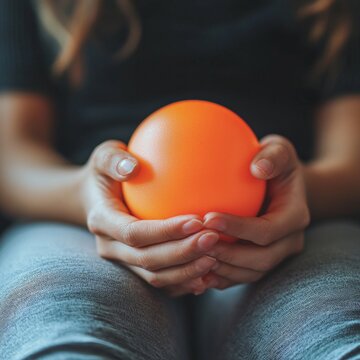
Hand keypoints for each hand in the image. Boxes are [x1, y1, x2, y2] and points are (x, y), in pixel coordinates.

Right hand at [80, 140, 218, 296]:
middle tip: (213, 239)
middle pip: (147, 259)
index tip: (196, 221)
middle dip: (182, 253)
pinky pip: (161, 282)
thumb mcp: (104, 156)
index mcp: (102, 220)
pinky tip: (208, 275)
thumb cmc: (108, 172)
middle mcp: (109, 247)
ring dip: (186, 271)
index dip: (165, 231)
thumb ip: (114, 160)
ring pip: (155, 277)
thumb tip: (132, 167)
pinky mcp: (135, 267)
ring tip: (216, 259)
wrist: (96, 197)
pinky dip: (183, 282)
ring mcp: (122, 261)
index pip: (134, 233)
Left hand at [202, 135, 309, 289]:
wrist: (280, 185)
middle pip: (260, 260)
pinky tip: (198, 272)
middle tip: (196, 243)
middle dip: (227, 255)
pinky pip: (242, 276)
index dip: (239, 229)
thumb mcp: (279, 150)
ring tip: (193, 258)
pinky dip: (221, 277)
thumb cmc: (275, 163)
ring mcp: (276, 254)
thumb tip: (258, 168)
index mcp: (295, 216)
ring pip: (250, 273)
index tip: (208, 218)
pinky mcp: (262, 261)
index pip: (267, 230)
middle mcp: (289, 241)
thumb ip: (274, 156)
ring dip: (222, 269)